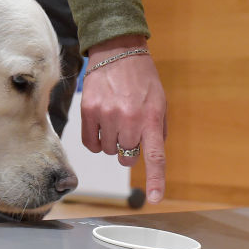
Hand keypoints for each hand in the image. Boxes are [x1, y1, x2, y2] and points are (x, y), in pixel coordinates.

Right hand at [79, 35, 167, 202]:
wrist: (118, 51)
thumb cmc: (142, 78)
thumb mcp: (160, 102)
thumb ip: (157, 129)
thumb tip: (150, 154)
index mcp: (151, 118)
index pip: (155, 156)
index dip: (157, 180)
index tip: (156, 198)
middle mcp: (129, 119)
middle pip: (126, 156)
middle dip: (127, 149)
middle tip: (128, 131)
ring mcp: (107, 115)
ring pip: (107, 150)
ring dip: (111, 142)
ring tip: (114, 120)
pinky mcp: (89, 111)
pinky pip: (90, 143)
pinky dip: (95, 140)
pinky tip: (100, 125)